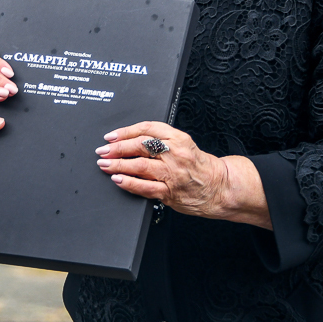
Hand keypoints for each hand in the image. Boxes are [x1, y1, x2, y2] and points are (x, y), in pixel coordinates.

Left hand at [95, 121, 270, 228]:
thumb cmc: (199, 165)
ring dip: (118, 165)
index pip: (147, 129)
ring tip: (105, 164)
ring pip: (140, 166)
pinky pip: (145, 187)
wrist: (220, 187)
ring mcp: (172, 174)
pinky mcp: (170, 192)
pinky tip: (118, 180)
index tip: (111, 136)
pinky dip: (129, 183)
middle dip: (117, 148)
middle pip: (140, 146)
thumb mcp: (182, 144)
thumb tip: (128, 140)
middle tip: (102, 150)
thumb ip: (160, 139)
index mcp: (177, 138)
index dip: (125, 131)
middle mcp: (175, 154)